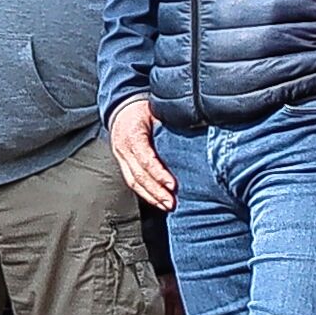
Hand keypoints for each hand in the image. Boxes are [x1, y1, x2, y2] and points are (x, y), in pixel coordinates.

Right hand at [110, 94, 172, 208]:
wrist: (122, 108)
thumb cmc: (142, 109)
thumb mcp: (156, 111)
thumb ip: (169, 124)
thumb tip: (194, 130)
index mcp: (133, 134)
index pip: (145, 159)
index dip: (158, 174)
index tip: (172, 185)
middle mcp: (123, 148)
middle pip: (138, 175)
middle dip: (155, 191)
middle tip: (171, 202)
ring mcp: (121, 157)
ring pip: (133, 182)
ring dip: (151, 196)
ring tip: (166, 206)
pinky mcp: (123, 164)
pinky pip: (132, 181)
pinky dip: (145, 193)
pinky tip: (157, 200)